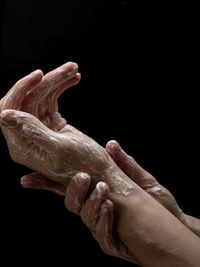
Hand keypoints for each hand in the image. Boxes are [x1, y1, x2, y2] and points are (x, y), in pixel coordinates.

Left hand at [0, 63, 134, 193]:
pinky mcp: (52, 124)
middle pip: (28, 99)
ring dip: (57, 81)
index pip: (10, 109)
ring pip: (41, 96)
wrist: (101, 173)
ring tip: (74, 70)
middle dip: (47, 81)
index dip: (22, 89)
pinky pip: (52, 100)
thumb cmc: (85, 165)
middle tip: (69, 68)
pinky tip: (74, 80)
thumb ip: (33, 132)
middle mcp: (27, 137)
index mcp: (23, 146)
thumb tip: (5, 116)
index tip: (41, 75)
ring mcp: (40, 129)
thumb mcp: (60, 148)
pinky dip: (62, 88)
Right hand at [23, 139, 183, 220]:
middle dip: (73, 189)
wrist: (171, 223)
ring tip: (102, 189)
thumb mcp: (139, 179)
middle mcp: (95, 210)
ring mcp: (101, 227)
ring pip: (85, 217)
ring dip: (91, 202)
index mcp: (97, 193)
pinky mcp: (112, 242)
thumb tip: (110, 144)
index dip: (48, 183)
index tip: (27, 179)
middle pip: (72, 202)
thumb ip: (124, 164)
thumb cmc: (154, 201)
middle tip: (83, 176)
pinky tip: (109, 207)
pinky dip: (103, 220)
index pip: (68, 186)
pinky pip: (102, 234)